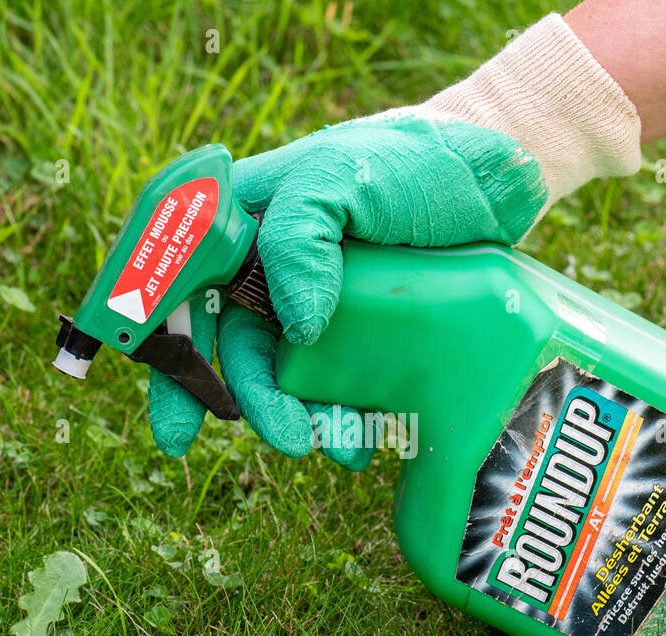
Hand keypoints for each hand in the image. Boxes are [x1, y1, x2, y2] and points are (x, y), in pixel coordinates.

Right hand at [150, 14, 641, 464]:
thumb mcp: (342, 176)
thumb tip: (296, 330)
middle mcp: (266, 267)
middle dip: (255, 405)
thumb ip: (298, 238)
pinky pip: (338, 386)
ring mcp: (314, 301)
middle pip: (234, 351)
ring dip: (307, 420)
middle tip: (290, 442)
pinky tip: (370, 436)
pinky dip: (347, 418)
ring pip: (288, 379)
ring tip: (345, 445)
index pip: (178, 294)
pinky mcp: (360, 331)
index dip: (168, 363)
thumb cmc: (411, 160)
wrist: (497, 175)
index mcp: (239, 224)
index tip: (177, 430)